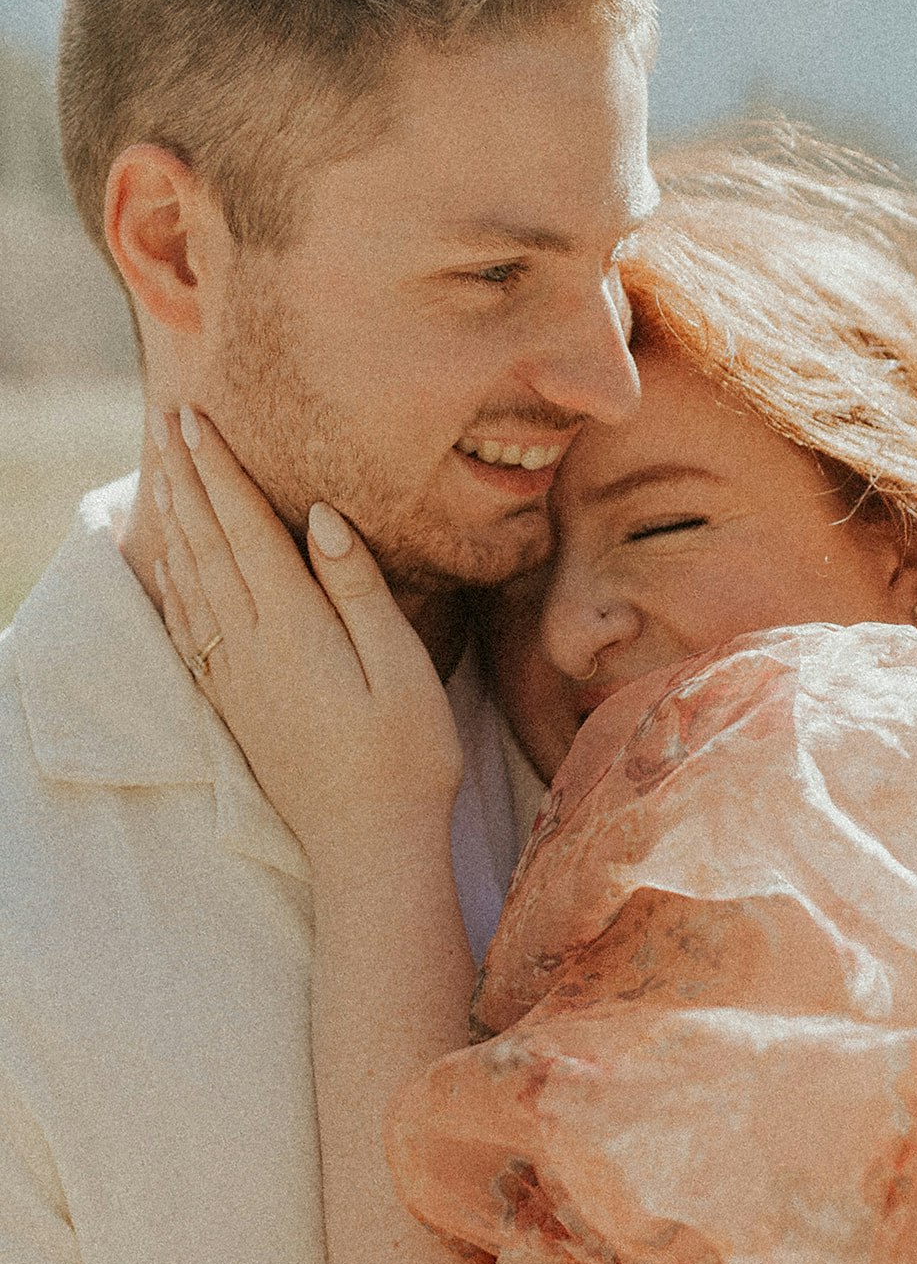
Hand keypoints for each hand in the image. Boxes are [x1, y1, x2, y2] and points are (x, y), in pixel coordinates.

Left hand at [151, 406, 462, 861]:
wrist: (367, 845)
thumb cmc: (405, 757)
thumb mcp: (402, 667)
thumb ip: (359, 589)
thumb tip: (322, 516)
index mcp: (294, 627)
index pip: (246, 528)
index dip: (220, 470)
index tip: (196, 418)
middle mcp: (251, 646)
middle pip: (207, 543)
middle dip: (186, 477)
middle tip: (166, 421)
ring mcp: (235, 677)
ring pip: (191, 579)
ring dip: (175, 519)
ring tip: (163, 471)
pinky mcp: (234, 703)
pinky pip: (189, 626)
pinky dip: (174, 581)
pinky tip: (170, 562)